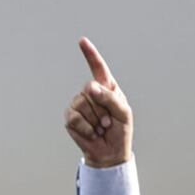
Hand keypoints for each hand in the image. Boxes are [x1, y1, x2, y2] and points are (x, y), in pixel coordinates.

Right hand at [64, 37, 132, 167]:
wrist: (110, 153)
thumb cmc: (120, 131)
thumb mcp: (123, 113)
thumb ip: (110, 98)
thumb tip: (90, 88)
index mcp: (107, 88)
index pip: (98, 68)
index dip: (90, 55)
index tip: (82, 42)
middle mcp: (91, 93)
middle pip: (91, 90)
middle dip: (103, 109)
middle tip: (108, 123)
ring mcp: (79, 104)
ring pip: (83, 103)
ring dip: (95, 121)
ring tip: (101, 128)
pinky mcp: (70, 117)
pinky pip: (75, 117)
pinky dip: (87, 128)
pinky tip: (92, 133)